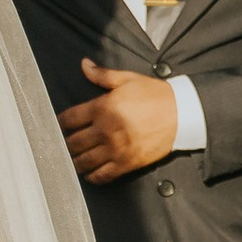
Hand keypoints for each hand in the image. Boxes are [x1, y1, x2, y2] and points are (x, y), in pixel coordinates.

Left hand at [59, 63, 181, 184]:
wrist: (182, 113)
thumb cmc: (155, 94)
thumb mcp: (128, 79)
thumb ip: (102, 75)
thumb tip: (84, 64)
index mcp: (102, 107)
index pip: (70, 119)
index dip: (60, 123)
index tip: (59, 125)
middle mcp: (105, 129)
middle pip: (73, 142)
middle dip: (65, 144)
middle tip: (63, 145)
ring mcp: (115, 148)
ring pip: (84, 161)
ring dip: (75, 162)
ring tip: (73, 160)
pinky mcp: (127, 163)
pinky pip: (103, 175)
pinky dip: (92, 177)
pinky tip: (89, 174)